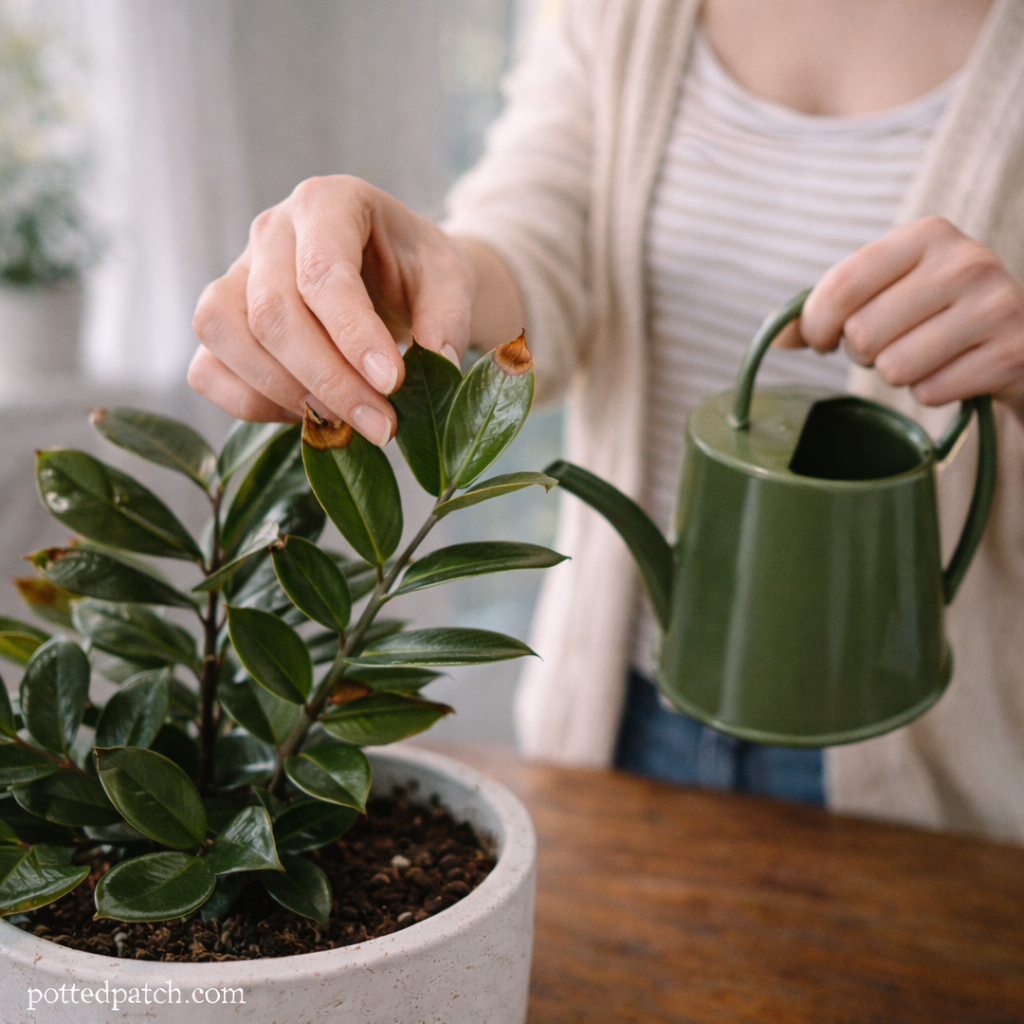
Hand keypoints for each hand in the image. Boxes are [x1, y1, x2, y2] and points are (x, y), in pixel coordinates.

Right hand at [189, 176, 476, 443]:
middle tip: (381, 425)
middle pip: (272, 312)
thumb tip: (437, 363)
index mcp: (327, 202)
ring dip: (286, 394)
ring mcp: (235, 274)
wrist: (391, 274)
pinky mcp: (220, 321)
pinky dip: (251, 404)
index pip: (323, 271)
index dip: (354, 335)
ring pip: (226, 336)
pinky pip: (207, 369)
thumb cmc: (418, 271)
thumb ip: (448, 317)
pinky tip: (307, 416)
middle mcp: (270, 230)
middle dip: (329, 380)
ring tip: (346, 424)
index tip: (392, 384)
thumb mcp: (450, 280)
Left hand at [783, 216, 1023, 420]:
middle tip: (888, 345)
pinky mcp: (1011, 354)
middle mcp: (966, 262)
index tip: (820, 339)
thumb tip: (778, 339)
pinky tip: (954, 371)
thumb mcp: (885, 292)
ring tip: (924, 355)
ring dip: (897, 374)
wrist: (1021, 339)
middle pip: (863, 333)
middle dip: (862, 353)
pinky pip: (929, 392)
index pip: (840, 287)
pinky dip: (931, 392)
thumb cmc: (935, 314)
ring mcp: (996, 306)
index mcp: (927, 234)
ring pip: (893, 367)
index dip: (815, 324)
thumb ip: (827, 308)